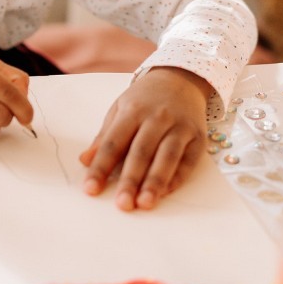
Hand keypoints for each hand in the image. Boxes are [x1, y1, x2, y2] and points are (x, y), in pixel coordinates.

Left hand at [79, 67, 209, 210]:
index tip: (90, 189)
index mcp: (132, 110)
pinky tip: (166, 193)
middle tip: (122, 204)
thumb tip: (85, 161)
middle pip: (141, 152)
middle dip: (130, 180)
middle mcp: (157, 118)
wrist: (179, 79)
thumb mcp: (120, 110)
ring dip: (155, 182)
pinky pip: (188, 161)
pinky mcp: (198, 137)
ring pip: (167, 157)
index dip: (101, 167)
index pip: (113, 143)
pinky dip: (177, 179)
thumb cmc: (144, 100)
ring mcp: (180, 127)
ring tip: (145, 204)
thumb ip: (104, 137)